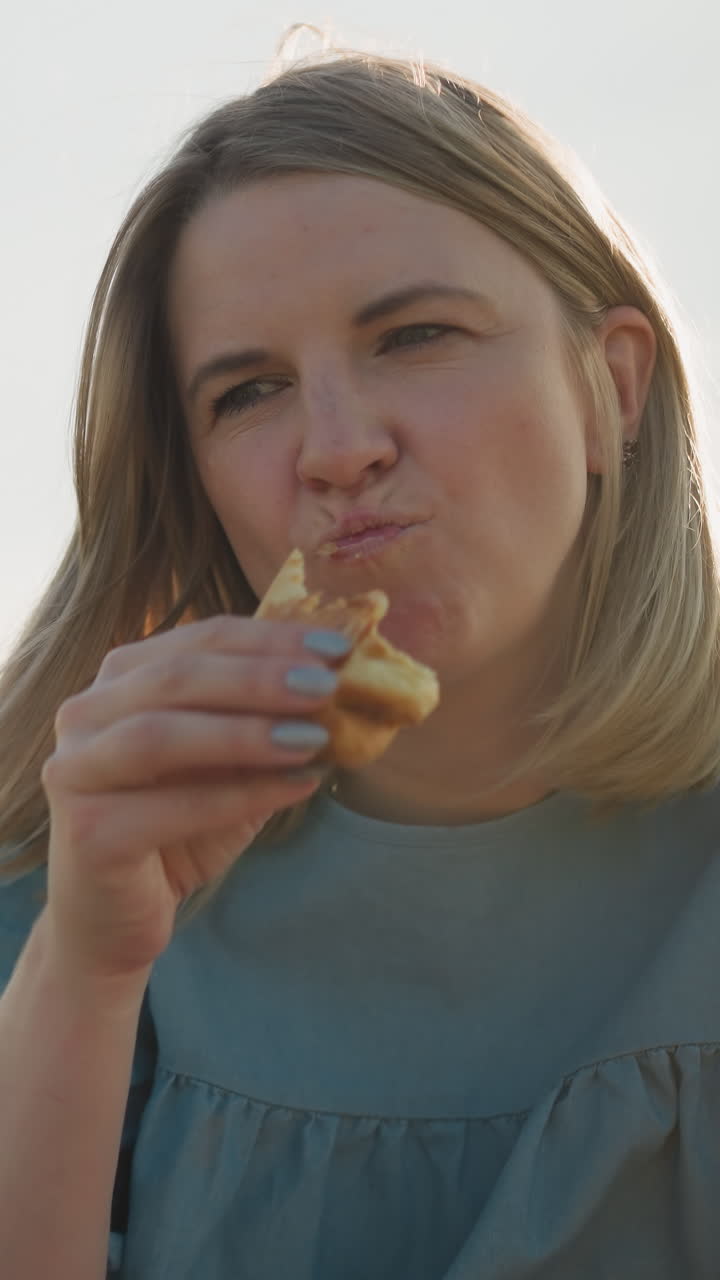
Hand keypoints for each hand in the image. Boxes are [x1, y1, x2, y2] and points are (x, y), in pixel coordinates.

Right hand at [40, 616, 347, 981]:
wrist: (116, 920)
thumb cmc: (176, 830)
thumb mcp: (228, 765)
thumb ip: (263, 722)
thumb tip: (337, 684)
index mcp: (119, 679)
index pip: (201, 639)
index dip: (270, 638)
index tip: (337, 645)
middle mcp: (84, 714)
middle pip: (175, 677)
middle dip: (259, 677)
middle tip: (327, 684)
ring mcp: (74, 771)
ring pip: (159, 735)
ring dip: (245, 732)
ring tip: (314, 736)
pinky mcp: (87, 832)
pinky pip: (171, 807)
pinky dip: (240, 796)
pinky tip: (297, 788)